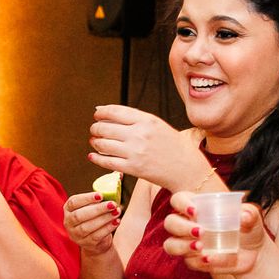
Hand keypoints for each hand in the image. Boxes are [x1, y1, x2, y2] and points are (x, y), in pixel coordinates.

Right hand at [63, 190, 121, 255]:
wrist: (96, 240)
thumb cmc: (94, 217)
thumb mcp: (92, 206)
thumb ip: (98, 198)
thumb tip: (115, 183)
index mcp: (68, 209)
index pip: (74, 202)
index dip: (87, 198)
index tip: (101, 195)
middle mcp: (68, 222)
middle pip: (80, 216)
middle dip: (98, 209)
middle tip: (112, 204)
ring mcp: (76, 235)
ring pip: (88, 227)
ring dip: (104, 218)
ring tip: (117, 212)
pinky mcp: (86, 243)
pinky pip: (96, 236)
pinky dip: (107, 228)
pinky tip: (116, 221)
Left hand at [88, 105, 213, 191]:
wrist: (186, 168)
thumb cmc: (171, 145)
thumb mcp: (157, 125)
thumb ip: (133, 118)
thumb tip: (103, 110)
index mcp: (147, 120)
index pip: (115, 111)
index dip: (101, 112)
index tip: (97, 114)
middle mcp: (140, 134)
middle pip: (105, 128)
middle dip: (95, 128)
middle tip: (94, 129)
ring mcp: (135, 152)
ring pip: (103, 144)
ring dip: (95, 142)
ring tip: (95, 141)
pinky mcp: (133, 168)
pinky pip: (107, 162)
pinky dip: (96, 158)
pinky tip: (93, 155)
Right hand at [161, 194, 267, 275]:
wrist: (254, 254)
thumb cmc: (248, 229)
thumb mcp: (252, 218)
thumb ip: (248, 213)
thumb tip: (243, 216)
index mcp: (197, 207)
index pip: (178, 200)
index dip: (181, 204)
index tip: (195, 211)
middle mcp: (187, 224)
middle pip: (170, 222)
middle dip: (181, 227)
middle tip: (201, 232)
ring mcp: (188, 243)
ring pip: (171, 244)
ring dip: (182, 246)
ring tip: (200, 247)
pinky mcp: (193, 260)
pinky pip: (188, 262)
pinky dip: (198, 261)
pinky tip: (211, 259)